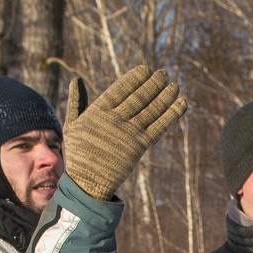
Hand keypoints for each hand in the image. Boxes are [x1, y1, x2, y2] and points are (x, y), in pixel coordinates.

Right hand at [62, 65, 188, 200]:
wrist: (86, 183)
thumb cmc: (78, 153)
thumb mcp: (72, 125)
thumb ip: (76, 102)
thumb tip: (75, 79)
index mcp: (98, 112)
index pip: (120, 90)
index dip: (134, 79)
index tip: (145, 69)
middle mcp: (115, 120)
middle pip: (138, 97)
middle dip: (153, 84)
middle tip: (163, 74)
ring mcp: (128, 133)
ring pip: (151, 110)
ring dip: (165, 97)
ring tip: (174, 86)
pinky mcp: (139, 146)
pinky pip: (159, 127)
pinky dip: (171, 114)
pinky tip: (181, 103)